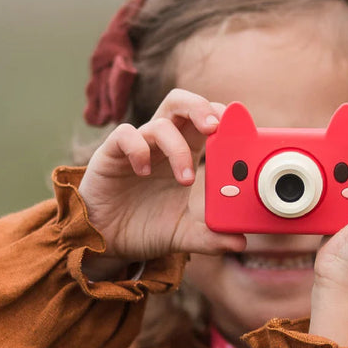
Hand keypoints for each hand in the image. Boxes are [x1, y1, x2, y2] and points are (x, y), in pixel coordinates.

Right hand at [78, 89, 245, 275]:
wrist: (107, 243)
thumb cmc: (144, 229)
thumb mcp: (182, 235)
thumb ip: (210, 237)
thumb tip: (240, 243)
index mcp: (183, 154)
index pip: (204, 121)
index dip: (221, 118)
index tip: (240, 131)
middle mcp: (161, 144)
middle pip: (180, 104)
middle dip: (201, 107)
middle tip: (215, 127)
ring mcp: (136, 147)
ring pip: (160, 123)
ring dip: (177, 148)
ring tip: (185, 179)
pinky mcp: (111, 154)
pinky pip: (125, 135)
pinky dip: (138, 149)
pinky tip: (144, 172)